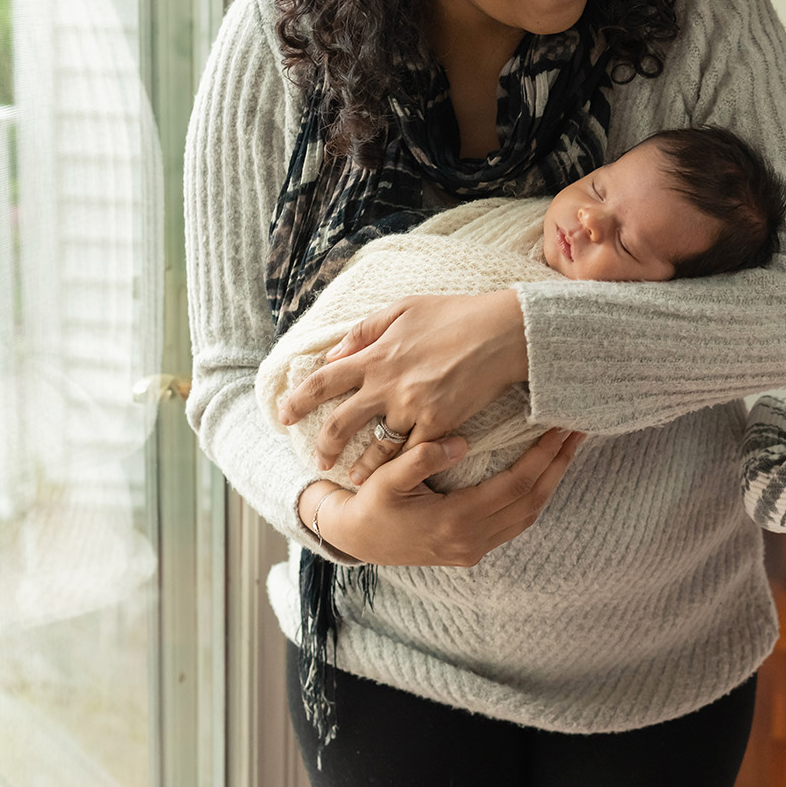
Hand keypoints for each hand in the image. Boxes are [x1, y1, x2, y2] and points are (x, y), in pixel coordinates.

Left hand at [277, 290, 529, 478]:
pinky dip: (401, 466)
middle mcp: (387, 385)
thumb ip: (364, 331)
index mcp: (375, 356)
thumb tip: (332, 355)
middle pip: (340, 423)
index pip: (323, 381)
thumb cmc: (455, 315)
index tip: (283, 415)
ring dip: (362, 465)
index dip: (298, 400)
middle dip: (324, 445)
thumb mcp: (403, 309)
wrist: (502, 333)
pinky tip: (394, 475)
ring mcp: (412, 408)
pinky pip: (412, 453)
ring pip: (376, 446)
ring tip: (355, 476)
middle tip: (319, 460)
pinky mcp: (439, 424)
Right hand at [309, 428, 585, 566]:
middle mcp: (471, 540)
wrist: (355, 540)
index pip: (515, 485)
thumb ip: (418, 458)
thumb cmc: (369, 505)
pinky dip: (533, 497)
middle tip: (577, 432)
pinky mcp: (471, 551)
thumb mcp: (385, 479)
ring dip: (551, 481)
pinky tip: (542, 474)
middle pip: (531, 501)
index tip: (559, 429)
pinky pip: (514, 523)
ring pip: (528, 515)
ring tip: (567, 449)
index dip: (542, 457)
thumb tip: (459, 442)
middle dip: (558, 465)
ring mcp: (473, 549)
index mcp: (455, 521)